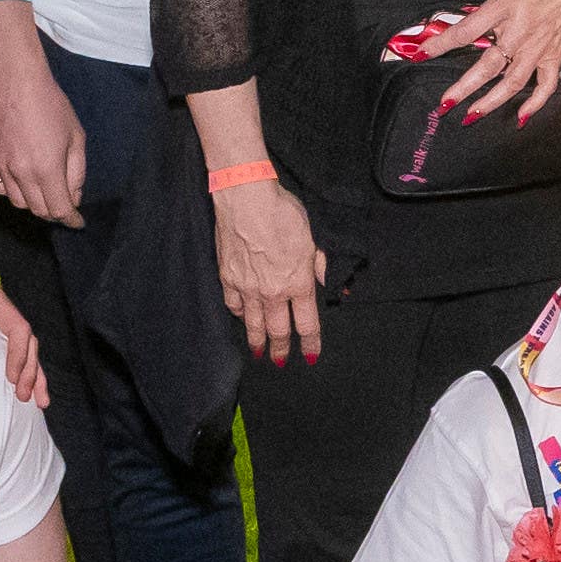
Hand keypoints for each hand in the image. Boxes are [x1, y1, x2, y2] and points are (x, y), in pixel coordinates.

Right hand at [0, 44, 85, 225]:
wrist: (16, 82)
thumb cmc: (51, 105)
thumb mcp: (76, 136)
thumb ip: (76, 172)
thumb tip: (74, 197)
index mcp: (47, 168)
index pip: (58, 209)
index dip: (70, 219)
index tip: (77, 222)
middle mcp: (21, 173)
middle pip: (38, 210)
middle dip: (54, 211)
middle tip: (64, 202)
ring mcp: (1, 167)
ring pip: (17, 202)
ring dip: (33, 202)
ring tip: (43, 189)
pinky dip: (13, 191)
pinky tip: (22, 180)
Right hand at [215, 172, 325, 365]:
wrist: (247, 199)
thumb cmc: (282, 213)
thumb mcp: (313, 238)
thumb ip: (320, 265)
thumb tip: (332, 284)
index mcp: (298, 283)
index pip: (307, 324)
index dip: (311, 344)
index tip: (311, 356)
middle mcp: (273, 292)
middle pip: (278, 331)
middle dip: (281, 350)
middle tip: (281, 362)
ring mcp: (248, 288)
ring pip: (253, 324)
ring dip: (257, 341)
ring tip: (258, 352)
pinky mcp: (228, 278)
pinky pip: (233, 305)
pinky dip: (239, 315)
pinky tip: (241, 318)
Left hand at [425, 0, 560, 127]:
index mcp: (504, 4)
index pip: (466, 31)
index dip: (441, 44)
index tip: (422, 54)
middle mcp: (520, 29)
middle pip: (487, 66)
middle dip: (464, 87)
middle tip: (445, 103)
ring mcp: (539, 44)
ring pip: (514, 81)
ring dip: (493, 101)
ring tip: (473, 114)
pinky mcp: (556, 51)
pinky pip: (547, 83)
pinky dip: (536, 102)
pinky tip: (522, 116)